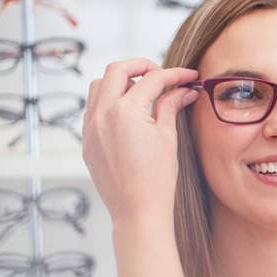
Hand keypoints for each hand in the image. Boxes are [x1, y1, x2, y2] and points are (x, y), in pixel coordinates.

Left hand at [82, 58, 198, 223]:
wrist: (138, 210)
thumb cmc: (157, 179)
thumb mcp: (168, 137)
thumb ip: (170, 107)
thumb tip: (183, 90)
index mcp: (125, 111)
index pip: (152, 79)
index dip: (174, 74)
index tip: (188, 76)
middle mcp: (102, 114)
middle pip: (117, 70)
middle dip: (142, 66)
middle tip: (162, 74)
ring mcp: (90, 127)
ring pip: (99, 86)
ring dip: (121, 82)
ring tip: (143, 92)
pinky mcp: (87, 141)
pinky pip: (93, 109)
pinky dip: (109, 101)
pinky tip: (129, 113)